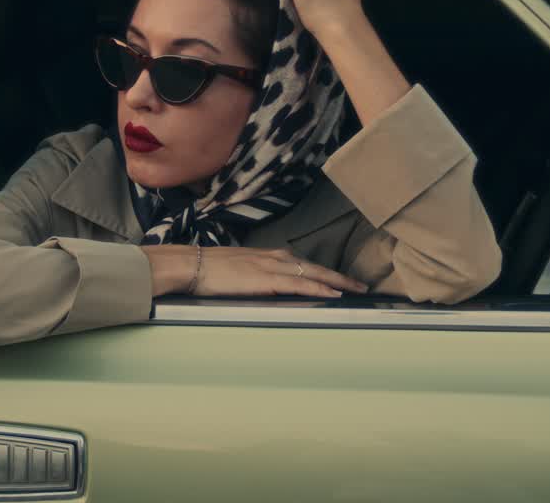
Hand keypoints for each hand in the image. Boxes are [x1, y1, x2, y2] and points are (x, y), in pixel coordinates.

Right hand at [143, 244, 368, 296]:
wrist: (190, 265)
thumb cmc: (206, 270)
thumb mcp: (235, 271)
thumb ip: (252, 277)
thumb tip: (260, 288)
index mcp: (265, 256)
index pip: (301, 262)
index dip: (321, 271)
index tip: (338, 278)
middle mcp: (272, 257)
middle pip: (313, 265)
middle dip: (338, 276)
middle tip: (360, 285)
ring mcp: (271, 267)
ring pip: (312, 273)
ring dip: (336, 281)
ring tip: (355, 289)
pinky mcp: (266, 279)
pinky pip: (299, 283)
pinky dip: (319, 287)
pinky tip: (333, 293)